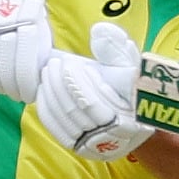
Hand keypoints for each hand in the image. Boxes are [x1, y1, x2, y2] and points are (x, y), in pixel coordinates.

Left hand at [35, 23, 153, 161]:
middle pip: (75, 110)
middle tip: (52, 65)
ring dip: (51, 94)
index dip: (75, 83)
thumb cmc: (131, 87)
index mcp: (127, 117)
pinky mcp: (80, 148)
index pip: (92, 103)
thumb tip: (99, 30)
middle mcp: (111, 136)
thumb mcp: (131, 65)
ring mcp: (94, 145)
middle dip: (59, 84)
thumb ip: (117, 48)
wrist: (135, 120)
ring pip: (64, 119)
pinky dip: (47, 110)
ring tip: (47, 73)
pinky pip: (57, 129)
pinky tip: (43, 92)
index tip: (67, 63)